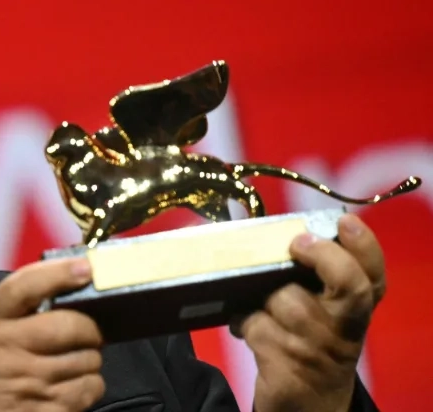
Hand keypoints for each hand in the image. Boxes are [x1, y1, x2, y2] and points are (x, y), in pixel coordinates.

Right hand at [0, 257, 105, 411]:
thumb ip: (24, 309)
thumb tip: (75, 283)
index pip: (24, 288)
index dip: (58, 274)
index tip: (85, 268)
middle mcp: (10, 349)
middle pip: (71, 327)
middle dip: (90, 330)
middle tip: (86, 334)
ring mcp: (29, 383)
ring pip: (88, 361)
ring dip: (89, 362)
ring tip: (72, 363)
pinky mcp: (45, 410)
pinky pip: (90, 390)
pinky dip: (89, 387)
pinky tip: (71, 386)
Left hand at [233, 213, 385, 411]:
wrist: (309, 401)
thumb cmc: (310, 340)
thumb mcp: (321, 309)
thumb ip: (305, 273)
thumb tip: (255, 226)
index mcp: (358, 307)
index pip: (375, 272)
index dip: (364, 244)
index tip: (342, 223)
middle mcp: (346, 327)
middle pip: (349, 285)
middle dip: (324, 256)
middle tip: (297, 243)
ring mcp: (320, 350)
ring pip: (286, 301)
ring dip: (261, 297)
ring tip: (255, 303)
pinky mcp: (290, 370)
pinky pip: (256, 327)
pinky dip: (243, 321)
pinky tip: (244, 325)